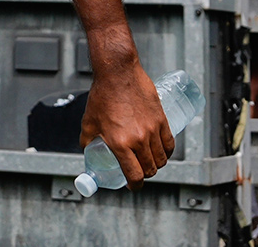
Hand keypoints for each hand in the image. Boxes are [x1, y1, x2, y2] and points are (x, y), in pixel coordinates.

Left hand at [79, 62, 173, 189]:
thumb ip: (87, 139)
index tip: (132, 185)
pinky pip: (170, 143)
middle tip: (139, 172)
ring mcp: (152, 129)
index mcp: (120, 143)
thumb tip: (87, 149)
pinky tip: (163, 151)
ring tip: (150, 162)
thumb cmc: (102, 95)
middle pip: (150, 169)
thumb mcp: (88, 122)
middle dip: (145, 175)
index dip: (134, 185)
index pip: (134, 175)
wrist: (117, 72)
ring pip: (162, 158)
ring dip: (157, 165)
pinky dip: (168, 152)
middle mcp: (139, 139)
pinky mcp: (161, 119)